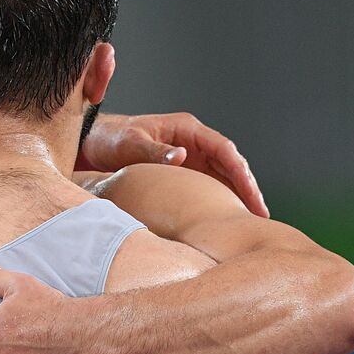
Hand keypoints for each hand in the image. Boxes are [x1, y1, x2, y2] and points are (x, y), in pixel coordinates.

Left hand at [81, 112, 267, 217]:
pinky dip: (218, 201)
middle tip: (261, 216)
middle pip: (230, 166)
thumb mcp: (130, 143)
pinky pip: (206, 187)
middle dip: (247, 190)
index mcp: (187, 129)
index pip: (224, 150)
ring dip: (236, 198)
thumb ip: (154, 151)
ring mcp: (190, 159)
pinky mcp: (182, 174)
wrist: (92, 145)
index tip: (252, 194)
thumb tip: (182, 156)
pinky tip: (224, 221)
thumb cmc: (110, 139)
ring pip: (222, 178)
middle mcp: (193, 143)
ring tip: (250, 224)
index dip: (241, 173)